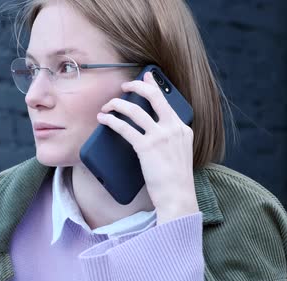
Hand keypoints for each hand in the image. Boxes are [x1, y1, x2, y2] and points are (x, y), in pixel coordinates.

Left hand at [96, 71, 198, 224]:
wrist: (177, 197)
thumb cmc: (174, 181)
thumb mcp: (179, 153)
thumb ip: (170, 139)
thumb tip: (151, 129)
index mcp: (183, 129)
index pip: (167, 100)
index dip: (154, 86)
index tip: (146, 76)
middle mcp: (174, 128)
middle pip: (153, 97)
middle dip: (136, 86)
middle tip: (124, 86)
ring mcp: (161, 137)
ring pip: (135, 110)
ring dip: (117, 105)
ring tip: (107, 106)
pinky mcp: (147, 147)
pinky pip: (125, 127)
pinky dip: (111, 121)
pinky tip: (104, 120)